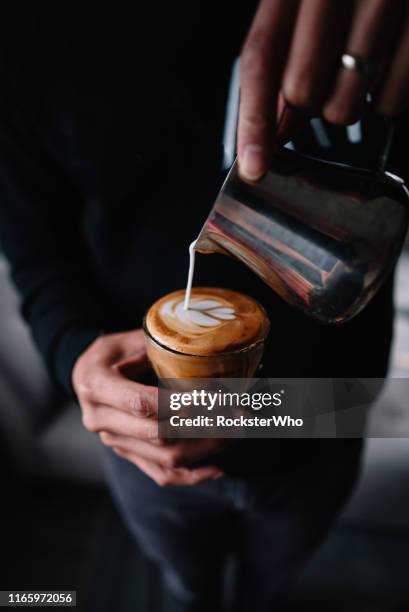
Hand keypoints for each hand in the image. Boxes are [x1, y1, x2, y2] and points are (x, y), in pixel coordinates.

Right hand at [72, 329, 223, 485]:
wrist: (86, 375)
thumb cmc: (111, 353)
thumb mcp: (128, 340)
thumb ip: (159, 347)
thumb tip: (204, 351)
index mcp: (97, 386)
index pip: (142, 403)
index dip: (181, 403)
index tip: (214, 396)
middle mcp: (101, 420)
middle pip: (158, 433)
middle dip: (203, 425)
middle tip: (236, 412)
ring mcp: (114, 441)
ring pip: (164, 457)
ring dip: (205, 447)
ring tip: (234, 430)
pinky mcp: (128, 454)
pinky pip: (160, 474)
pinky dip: (191, 476)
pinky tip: (217, 469)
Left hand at [238, 0, 408, 179]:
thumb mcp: (306, 1)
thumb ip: (284, 56)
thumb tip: (276, 126)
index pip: (261, 59)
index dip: (253, 119)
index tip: (253, 164)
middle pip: (301, 91)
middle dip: (307, 105)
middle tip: (324, 81)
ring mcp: (388, 2)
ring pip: (345, 106)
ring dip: (347, 102)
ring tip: (359, 67)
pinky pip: (390, 101)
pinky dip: (385, 99)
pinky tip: (386, 67)